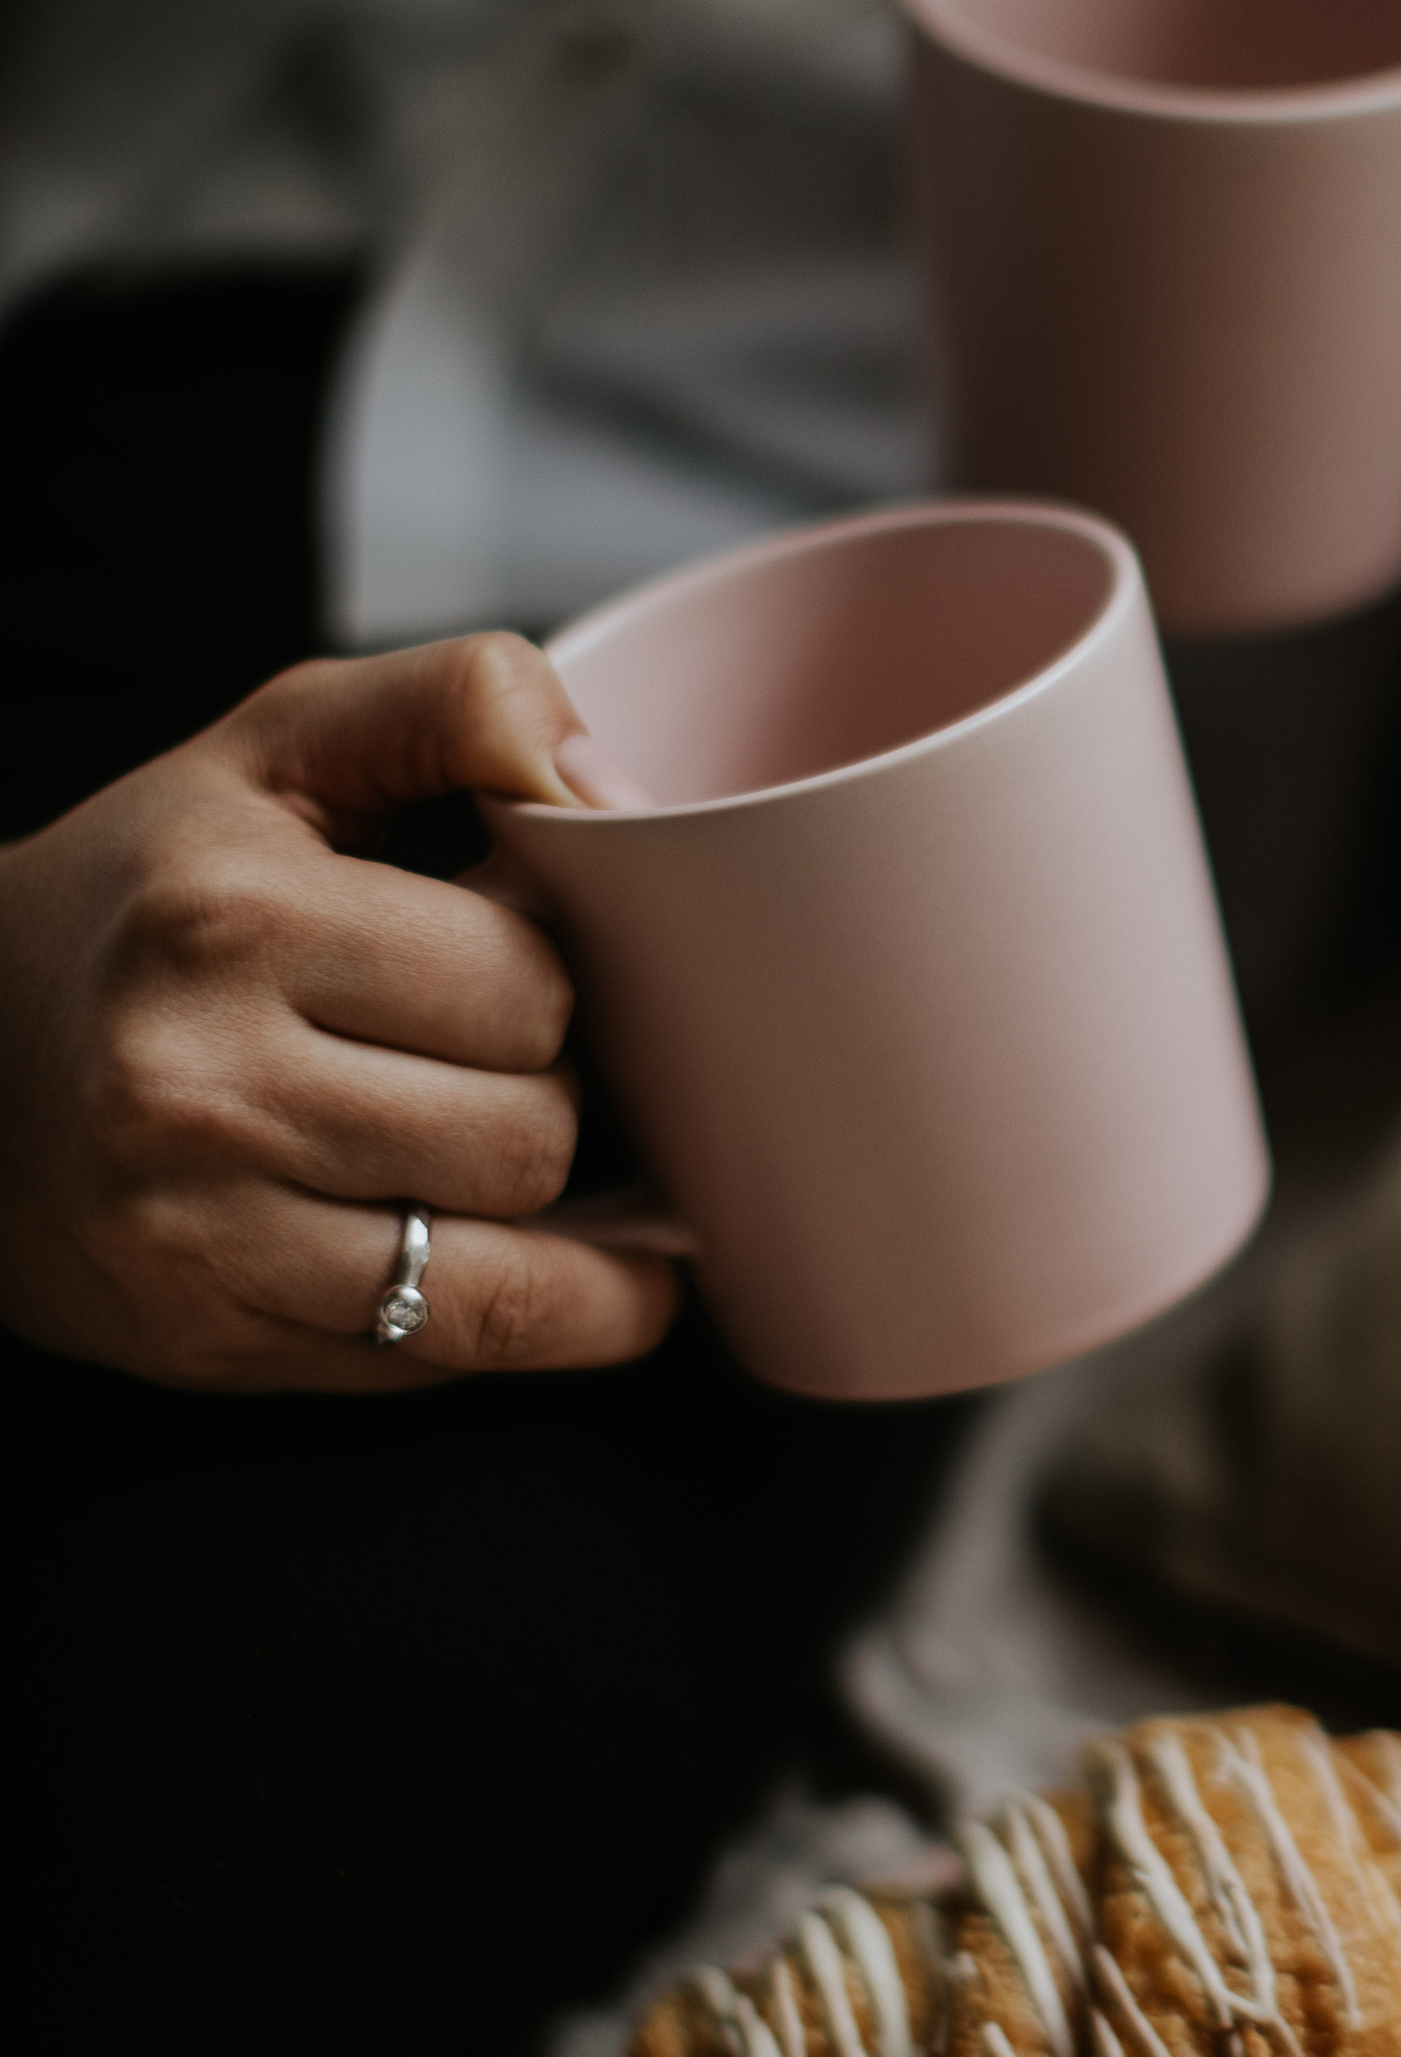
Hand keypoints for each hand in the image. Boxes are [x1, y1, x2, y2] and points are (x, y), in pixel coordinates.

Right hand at [0, 637, 680, 1389]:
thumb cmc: (148, 897)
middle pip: (530, 1133)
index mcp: (230, 916)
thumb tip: (596, 777)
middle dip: (541, 1096)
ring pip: (507, 1266)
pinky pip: (445, 1354)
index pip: (529, 983)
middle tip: (483, 1062)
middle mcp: (198, 1081)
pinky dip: (531, 1316)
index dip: (550, 975)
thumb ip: (454, 702)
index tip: (503, 964)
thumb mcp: (279, 747)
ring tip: (494, 1154)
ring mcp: (196, 1229)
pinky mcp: (208, 1334)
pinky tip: (556, 1272)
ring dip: (535, 1214)